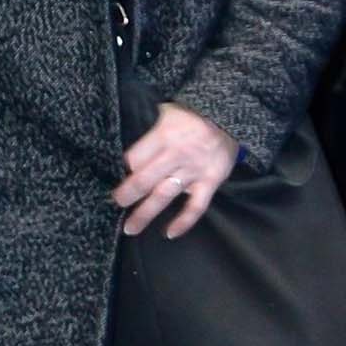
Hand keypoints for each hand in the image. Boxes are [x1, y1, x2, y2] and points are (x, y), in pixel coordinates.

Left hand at [114, 102, 238, 239]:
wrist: (229, 116)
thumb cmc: (193, 116)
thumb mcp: (167, 111)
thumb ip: (150, 132)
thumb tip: (131, 156)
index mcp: (163, 135)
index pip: (134, 158)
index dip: (124, 168)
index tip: (121, 175)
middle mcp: (176, 154)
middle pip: (144, 180)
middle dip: (127, 195)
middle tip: (116, 205)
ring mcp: (194, 170)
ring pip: (164, 196)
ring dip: (145, 214)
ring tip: (131, 228)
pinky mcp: (210, 181)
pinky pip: (196, 206)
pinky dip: (183, 222)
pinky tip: (170, 233)